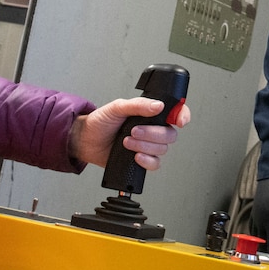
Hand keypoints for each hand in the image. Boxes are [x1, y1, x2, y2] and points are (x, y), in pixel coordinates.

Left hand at [69, 98, 189, 170]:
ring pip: (163, 149)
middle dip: (152, 134)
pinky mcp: (141, 160)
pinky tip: (135, 156)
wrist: (86, 141)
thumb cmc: (100, 122)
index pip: (175, 112)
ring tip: (127, 142)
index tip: (180, 121)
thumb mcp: (117, 107)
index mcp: (150, 113)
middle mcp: (152, 129)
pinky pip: (155, 164)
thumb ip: (138, 105)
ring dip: (145, 146)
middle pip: (170, 134)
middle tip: (134, 131)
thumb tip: (157, 105)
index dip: (182, 115)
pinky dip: (147, 161)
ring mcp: (147, 145)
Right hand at [253, 177, 268, 257]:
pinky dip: (257, 237)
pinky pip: (253, 229)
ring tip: (265, 260)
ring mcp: (256, 214)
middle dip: (265, 257)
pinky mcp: (255, 210)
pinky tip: (262, 241)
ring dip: (260, 248)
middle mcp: (261, 218)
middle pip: (261, 244)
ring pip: (255, 237)